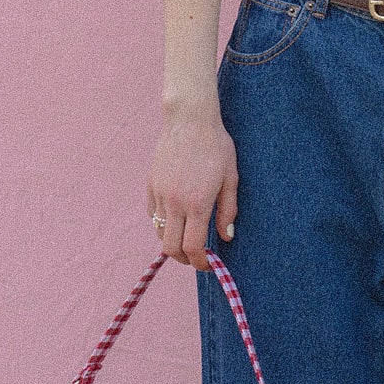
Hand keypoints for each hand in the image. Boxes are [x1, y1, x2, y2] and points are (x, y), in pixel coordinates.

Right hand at [147, 97, 238, 269]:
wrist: (189, 119)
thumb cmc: (216, 146)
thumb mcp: (231, 178)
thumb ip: (228, 210)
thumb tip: (226, 237)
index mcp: (197, 203)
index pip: (193, 247)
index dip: (200, 262)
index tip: (209, 264)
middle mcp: (174, 202)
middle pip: (171, 247)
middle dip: (184, 258)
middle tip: (197, 257)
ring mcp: (159, 194)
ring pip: (159, 233)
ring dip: (172, 242)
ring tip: (187, 237)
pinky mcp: (151, 185)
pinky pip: (153, 215)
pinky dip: (163, 224)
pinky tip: (177, 218)